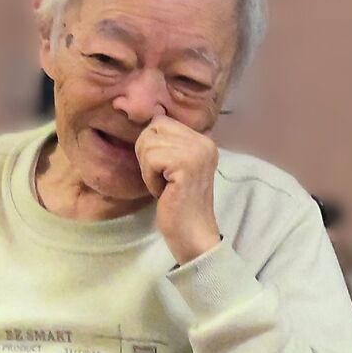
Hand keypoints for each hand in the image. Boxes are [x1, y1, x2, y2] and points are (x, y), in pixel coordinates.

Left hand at [135, 113, 221, 264]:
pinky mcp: (186, 165)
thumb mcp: (174, 165)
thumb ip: (166, 142)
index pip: (160, 121)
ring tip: (166, 186)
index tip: (164, 171)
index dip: (151, 147)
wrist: (192, 234)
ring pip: (148, 144)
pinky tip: (164, 191)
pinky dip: (150, 178)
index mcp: (203, 140)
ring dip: (148, 170)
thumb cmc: (178, 203)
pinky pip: (150, 159)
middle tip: (164, 180)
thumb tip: (147, 118)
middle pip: (152, 129)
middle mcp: (203, 142)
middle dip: (147, 157)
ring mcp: (197, 152)